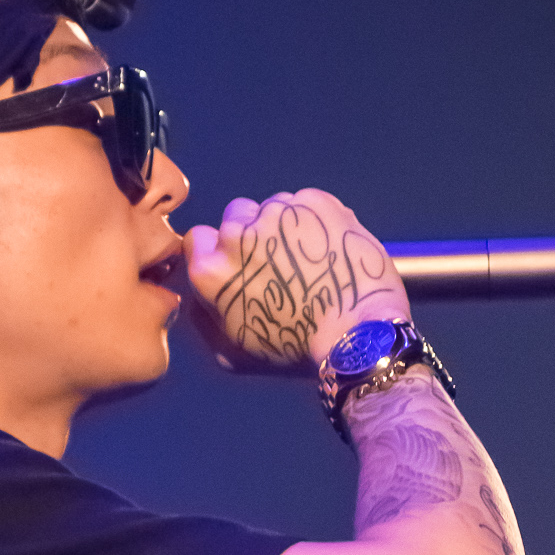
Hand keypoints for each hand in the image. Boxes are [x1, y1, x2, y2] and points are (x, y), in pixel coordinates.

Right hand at [184, 189, 409, 369]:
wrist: (356, 333)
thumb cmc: (295, 349)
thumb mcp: (233, 353)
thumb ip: (206, 318)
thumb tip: (197, 297)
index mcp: (212, 269)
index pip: (199, 239)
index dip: (218, 252)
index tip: (240, 266)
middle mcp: (238, 232)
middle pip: (235, 217)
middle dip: (251, 236)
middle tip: (280, 266)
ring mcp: (277, 211)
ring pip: (272, 208)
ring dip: (283, 227)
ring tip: (309, 261)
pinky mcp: (314, 201)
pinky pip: (305, 203)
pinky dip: (314, 220)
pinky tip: (328, 249)